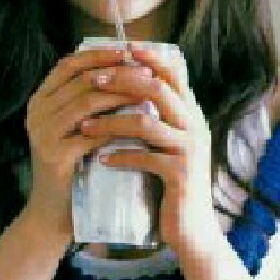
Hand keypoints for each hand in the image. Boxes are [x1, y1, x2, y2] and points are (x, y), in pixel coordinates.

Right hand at [23, 47, 149, 242]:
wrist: (53, 212)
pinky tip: (139, 123)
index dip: (99, 54)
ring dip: (121, 95)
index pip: (68, 64)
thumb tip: (125, 68)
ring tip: (148, 93)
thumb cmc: (72, 167)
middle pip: (80, 80)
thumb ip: (87, 100)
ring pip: (87, 103)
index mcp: (39, 100)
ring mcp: (42, 135)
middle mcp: (36, 113)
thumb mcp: (73, 128)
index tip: (130, 51)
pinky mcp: (55, 157)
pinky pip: (92, 133)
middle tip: (147, 71)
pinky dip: (118, 125)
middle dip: (117, 72)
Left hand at [78, 44, 221, 258]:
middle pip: (157, 88)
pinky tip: (101, 159)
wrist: (193, 230)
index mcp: (191, 114)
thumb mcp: (169, 145)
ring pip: (146, 122)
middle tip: (92, 81)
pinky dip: (120, 156)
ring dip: (111, 122)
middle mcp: (195, 126)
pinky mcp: (180, 175)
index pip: (173, 73)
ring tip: (84, 126)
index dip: (148, 57)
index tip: (120, 49)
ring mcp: (190, 150)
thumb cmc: (172, 184)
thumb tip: (129, 88)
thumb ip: (157, 118)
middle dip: (121, 81)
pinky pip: (146, 157)